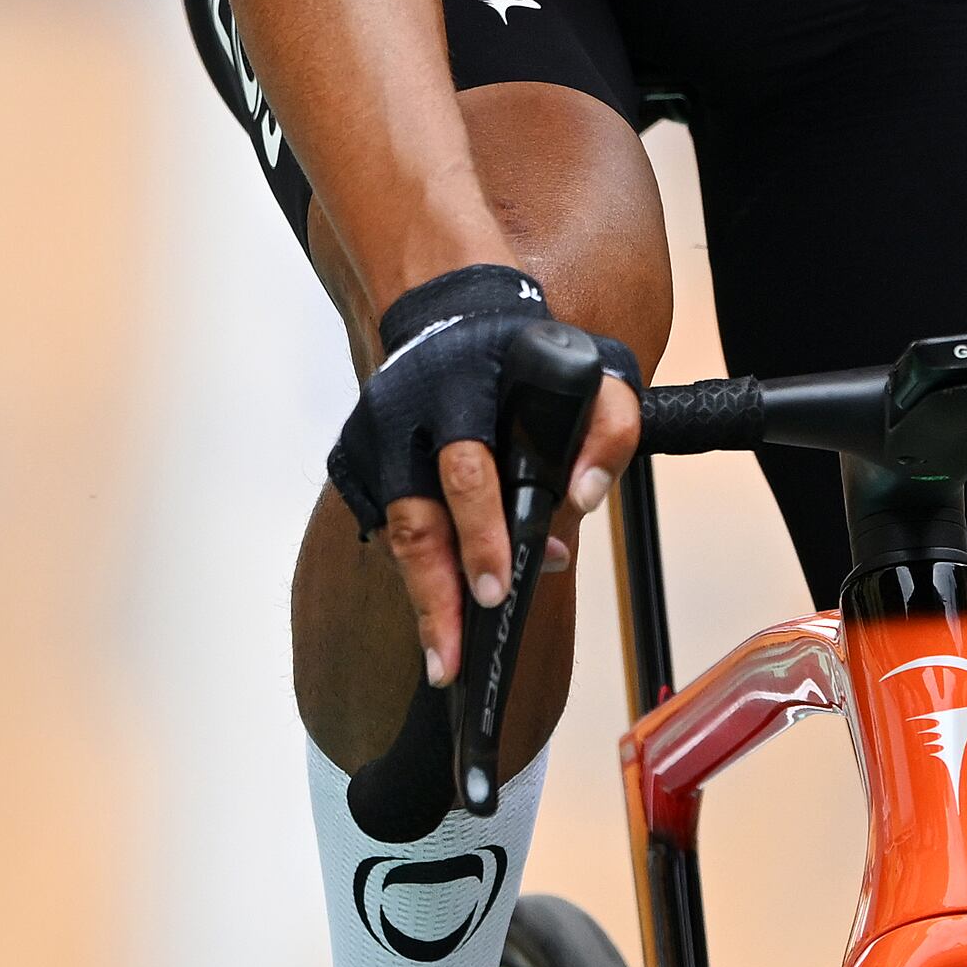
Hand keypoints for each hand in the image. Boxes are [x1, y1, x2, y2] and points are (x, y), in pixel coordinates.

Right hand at [328, 267, 643, 683]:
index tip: (498, 588)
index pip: (466, 469)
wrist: (447, 306)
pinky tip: (437, 614)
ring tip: (445, 659)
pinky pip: (387, 527)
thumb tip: (585, 497)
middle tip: (459, 654)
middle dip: (439, 590)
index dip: (480, 532)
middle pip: (418, 518)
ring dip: (422, 600)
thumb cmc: (522, 350)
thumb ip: (607, 426)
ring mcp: (376, 440)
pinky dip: (413, 572)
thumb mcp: (590, 365)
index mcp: (463, 389)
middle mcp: (408, 416)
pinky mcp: (360, 458)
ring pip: (397, 533)